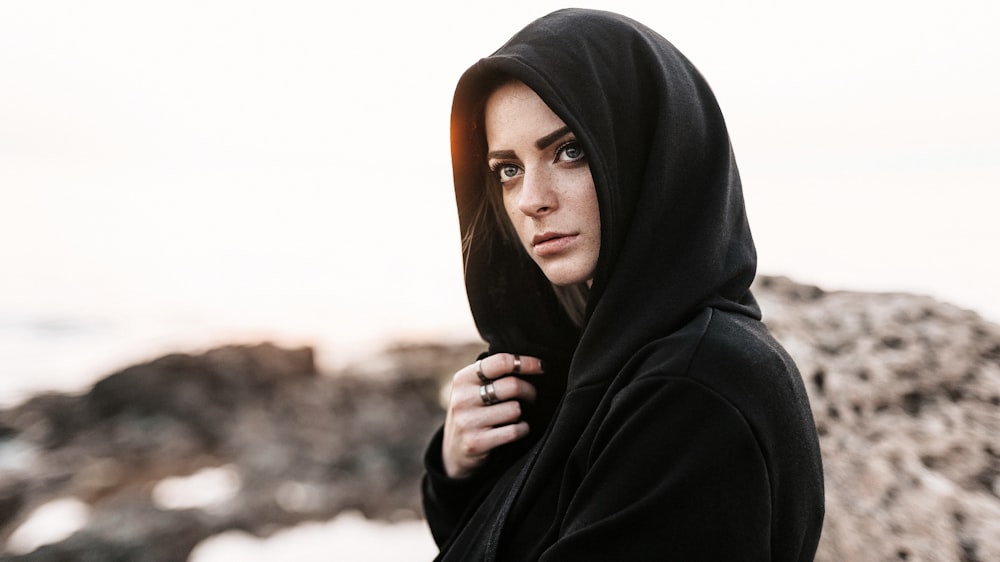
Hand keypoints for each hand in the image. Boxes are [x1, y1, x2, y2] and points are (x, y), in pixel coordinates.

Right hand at [442, 353, 543, 478]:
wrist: (454, 451)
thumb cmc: (473, 413)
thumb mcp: (472, 389)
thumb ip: (493, 375)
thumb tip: (530, 362)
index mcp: (463, 379)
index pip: (500, 362)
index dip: (525, 362)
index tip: (541, 367)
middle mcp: (463, 398)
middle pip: (512, 386)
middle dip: (529, 391)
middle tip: (531, 397)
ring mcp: (468, 421)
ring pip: (515, 410)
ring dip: (522, 414)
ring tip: (516, 416)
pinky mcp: (476, 443)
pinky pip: (514, 431)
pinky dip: (522, 429)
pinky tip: (517, 429)